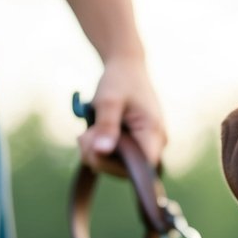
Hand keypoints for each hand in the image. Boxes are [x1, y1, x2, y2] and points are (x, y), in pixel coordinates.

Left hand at [78, 55, 166, 174]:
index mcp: (153, 133)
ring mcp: (148, 145)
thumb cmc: (119, 80)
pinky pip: (120, 158)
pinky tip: (93, 135)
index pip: (140, 168)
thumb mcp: (108, 101)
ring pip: (121, 166)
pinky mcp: (139, 144)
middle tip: (81, 137)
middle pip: (127, 170)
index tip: (93, 149)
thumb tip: (101, 152)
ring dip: (98, 154)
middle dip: (99, 158)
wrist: (127, 67)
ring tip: (86, 133)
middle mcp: (156, 144)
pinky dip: (102, 150)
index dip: (114, 166)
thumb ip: (106, 126)